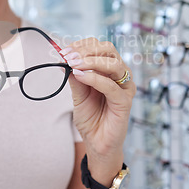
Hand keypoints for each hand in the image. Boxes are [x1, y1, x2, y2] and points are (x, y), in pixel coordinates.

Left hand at [62, 38, 135, 176]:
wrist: (96, 143)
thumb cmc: (90, 118)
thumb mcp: (78, 94)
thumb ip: (74, 77)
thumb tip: (63, 58)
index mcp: (109, 70)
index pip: (99, 47)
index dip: (81, 45)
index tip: (63, 50)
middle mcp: (120, 75)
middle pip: (108, 50)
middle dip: (86, 50)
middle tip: (67, 56)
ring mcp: (125, 88)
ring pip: (112, 64)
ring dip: (90, 61)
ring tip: (73, 64)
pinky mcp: (125, 102)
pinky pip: (110, 86)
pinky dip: (94, 78)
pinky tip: (80, 76)